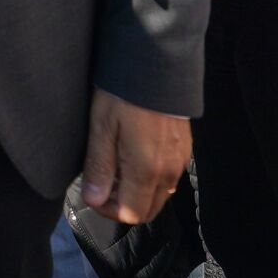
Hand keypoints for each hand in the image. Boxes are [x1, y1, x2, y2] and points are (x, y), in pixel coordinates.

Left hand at [79, 88, 189, 223]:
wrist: (157, 63)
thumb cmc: (124, 93)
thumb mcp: (102, 127)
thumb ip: (99, 167)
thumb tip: (94, 199)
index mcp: (147, 171)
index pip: (130, 214)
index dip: (107, 210)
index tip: (93, 192)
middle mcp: (169, 172)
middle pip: (147, 210)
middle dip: (123, 204)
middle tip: (102, 182)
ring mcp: (180, 161)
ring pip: (159, 195)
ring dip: (136, 192)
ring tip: (116, 166)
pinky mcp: (184, 150)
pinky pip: (168, 178)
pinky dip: (150, 179)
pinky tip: (133, 156)